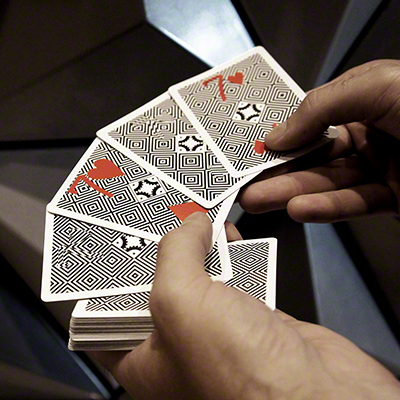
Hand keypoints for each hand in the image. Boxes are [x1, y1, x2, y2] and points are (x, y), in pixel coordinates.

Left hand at [93, 213, 399, 398]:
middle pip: (160, 288)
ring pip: (201, 279)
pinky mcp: (253, 320)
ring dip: (201, 248)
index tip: (116, 240)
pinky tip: (230, 236)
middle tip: (157, 218)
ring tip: (195, 219)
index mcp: (144, 359)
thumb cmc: (240, 376)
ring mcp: (219, 334)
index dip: (112, 275)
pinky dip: (234, 256)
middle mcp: (179, 348)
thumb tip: (186, 223)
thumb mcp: (181, 302)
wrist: (322, 397)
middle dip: (161, 252)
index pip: (112, 312)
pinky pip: (237, 279)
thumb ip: (175, 254)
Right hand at [239, 60, 399, 221]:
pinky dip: (325, 208)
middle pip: (312, 156)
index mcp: (362, 101)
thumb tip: (277, 135)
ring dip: (290, 192)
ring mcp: (380, 168)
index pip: (309, 121)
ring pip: (327, 183)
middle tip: (244, 181)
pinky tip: (297, 209)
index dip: (279, 135)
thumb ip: (319, 107)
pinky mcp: (392, 199)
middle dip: (275, 171)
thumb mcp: (374, 85)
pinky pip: (354, 205)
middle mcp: (369, 134)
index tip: (250, 149)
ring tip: (256, 199)